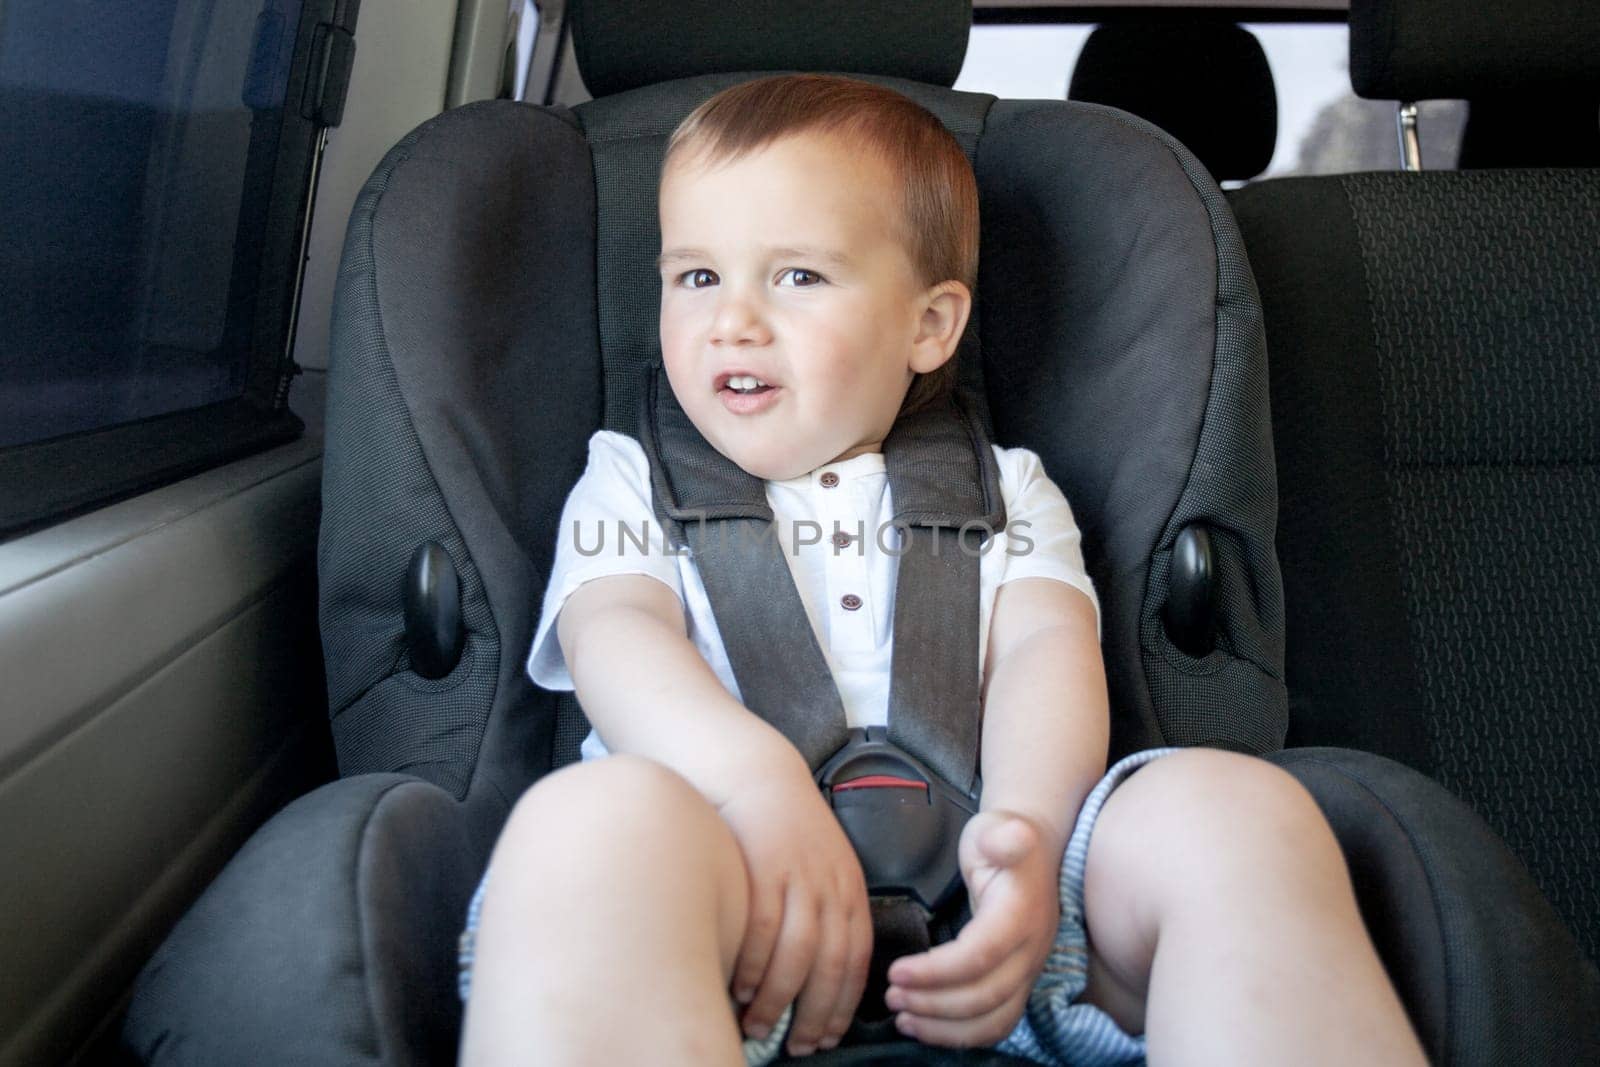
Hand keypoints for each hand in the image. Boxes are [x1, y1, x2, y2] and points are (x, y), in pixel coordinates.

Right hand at [717, 767, 873, 1055]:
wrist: (756, 774)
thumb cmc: (785, 828)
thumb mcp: (824, 865)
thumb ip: (828, 912)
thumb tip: (821, 974)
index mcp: (850, 889)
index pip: (857, 960)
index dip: (844, 1005)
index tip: (828, 1037)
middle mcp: (829, 885)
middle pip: (831, 965)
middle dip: (816, 1015)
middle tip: (800, 1047)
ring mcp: (796, 877)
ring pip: (797, 954)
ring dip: (780, 1000)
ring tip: (761, 1026)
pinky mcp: (762, 868)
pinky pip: (762, 930)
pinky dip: (755, 966)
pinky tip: (742, 988)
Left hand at [884, 810, 1060, 1046]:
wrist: (1033, 850)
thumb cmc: (1002, 839)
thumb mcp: (996, 827)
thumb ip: (1001, 835)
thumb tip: (1009, 838)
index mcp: (1021, 913)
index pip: (980, 955)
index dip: (937, 971)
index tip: (896, 971)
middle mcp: (1031, 949)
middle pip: (985, 995)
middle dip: (933, 1003)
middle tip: (890, 995)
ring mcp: (1028, 970)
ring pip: (994, 1019)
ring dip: (946, 1028)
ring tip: (902, 1017)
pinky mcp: (1019, 983)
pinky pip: (997, 1023)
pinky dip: (963, 1035)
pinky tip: (926, 1027)